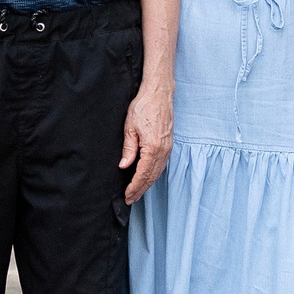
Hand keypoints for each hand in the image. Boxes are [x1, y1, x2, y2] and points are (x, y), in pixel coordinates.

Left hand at [118, 80, 173, 202]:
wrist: (159, 93)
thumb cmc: (144, 107)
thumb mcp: (130, 127)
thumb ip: (128, 149)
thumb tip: (124, 166)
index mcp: (152, 148)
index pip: (142, 174)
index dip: (134, 187)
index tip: (127, 196)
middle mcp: (163, 150)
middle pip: (151, 177)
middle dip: (140, 190)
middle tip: (130, 199)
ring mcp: (168, 148)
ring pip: (158, 172)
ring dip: (147, 184)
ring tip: (137, 192)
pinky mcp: (169, 144)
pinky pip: (162, 165)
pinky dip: (154, 175)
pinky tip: (147, 178)